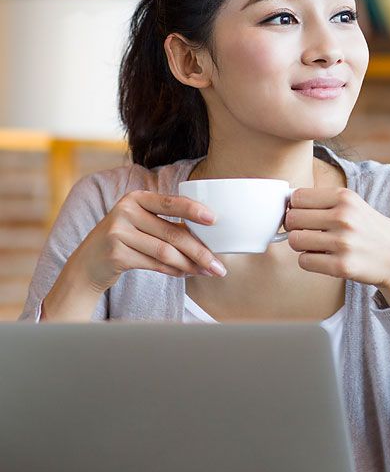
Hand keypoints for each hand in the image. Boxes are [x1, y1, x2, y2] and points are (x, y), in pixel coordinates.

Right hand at [71, 191, 226, 293]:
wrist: (87, 263)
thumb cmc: (124, 241)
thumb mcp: (140, 224)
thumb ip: (167, 225)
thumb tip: (207, 238)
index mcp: (136, 198)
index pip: (170, 202)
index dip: (193, 210)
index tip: (214, 219)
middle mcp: (125, 211)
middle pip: (172, 232)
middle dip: (200, 250)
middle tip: (219, 264)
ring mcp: (118, 232)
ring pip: (165, 251)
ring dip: (190, 264)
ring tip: (208, 271)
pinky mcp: (116, 254)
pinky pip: (154, 264)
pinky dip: (174, 270)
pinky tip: (186, 274)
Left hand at [284, 187, 389, 305]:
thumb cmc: (369, 230)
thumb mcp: (354, 205)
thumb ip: (324, 201)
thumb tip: (287, 203)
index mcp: (345, 198)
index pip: (297, 197)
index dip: (295, 207)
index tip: (303, 214)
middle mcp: (343, 217)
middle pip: (292, 219)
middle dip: (295, 227)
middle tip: (308, 232)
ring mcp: (343, 242)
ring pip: (294, 241)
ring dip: (301, 245)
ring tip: (317, 245)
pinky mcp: (342, 266)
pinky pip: (304, 261)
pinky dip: (309, 261)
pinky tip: (324, 259)